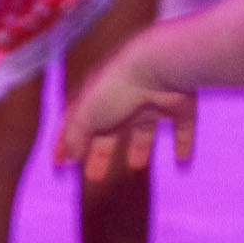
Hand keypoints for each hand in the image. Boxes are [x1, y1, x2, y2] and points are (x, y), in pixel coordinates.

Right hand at [54, 41, 196, 178]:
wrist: (160, 66)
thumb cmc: (115, 88)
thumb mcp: (85, 114)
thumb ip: (75, 136)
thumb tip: (68, 156)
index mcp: (96, 97)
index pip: (78, 122)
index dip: (67, 142)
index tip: (60, 164)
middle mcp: (123, 99)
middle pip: (110, 130)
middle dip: (101, 152)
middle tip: (95, 176)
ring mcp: (153, 102)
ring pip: (145, 129)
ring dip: (140, 147)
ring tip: (137, 165)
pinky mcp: (180, 106)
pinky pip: (182, 127)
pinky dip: (182, 142)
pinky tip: (182, 159)